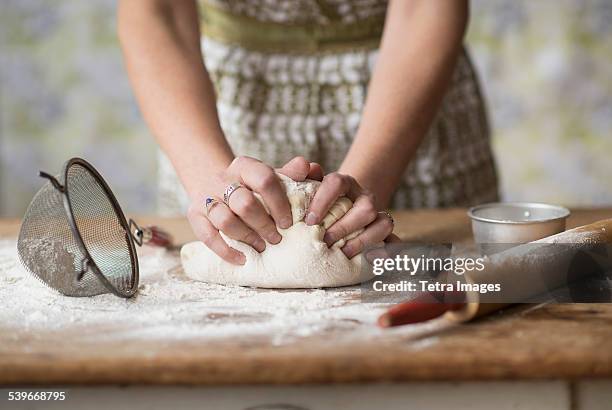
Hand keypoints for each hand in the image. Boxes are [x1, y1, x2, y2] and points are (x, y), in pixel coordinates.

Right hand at [187, 156, 322, 264]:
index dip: (279, 203)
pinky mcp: (195, 215)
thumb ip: (292, 174)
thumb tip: (312, 168)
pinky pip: (207, 236)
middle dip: (264, 225)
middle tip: (277, 239)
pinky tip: (243, 259)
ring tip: (261, 247)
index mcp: (244, 166)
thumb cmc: (252, 186)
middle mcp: (223, 179)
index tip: (289, 222)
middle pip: (244, 203)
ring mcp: (206, 197)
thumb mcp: (271, 176)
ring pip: (225, 220)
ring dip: (247, 237)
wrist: (214, 184)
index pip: (263, 178)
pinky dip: (226, 251)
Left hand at [305, 172, 394, 258]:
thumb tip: (307, 167)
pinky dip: (386, 252)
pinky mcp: (384, 233)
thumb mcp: (304, 191)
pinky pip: (394, 241)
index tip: (310, 221)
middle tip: (326, 241)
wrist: (332, 215)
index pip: (337, 183)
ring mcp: (377, 215)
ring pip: (384, 223)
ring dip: (363, 240)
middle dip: (345, 226)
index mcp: (343, 184)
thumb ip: (299, 175)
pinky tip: (370, 259)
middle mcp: (363, 197)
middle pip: (366, 207)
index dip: (324, 201)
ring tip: (343, 252)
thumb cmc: (313, 206)